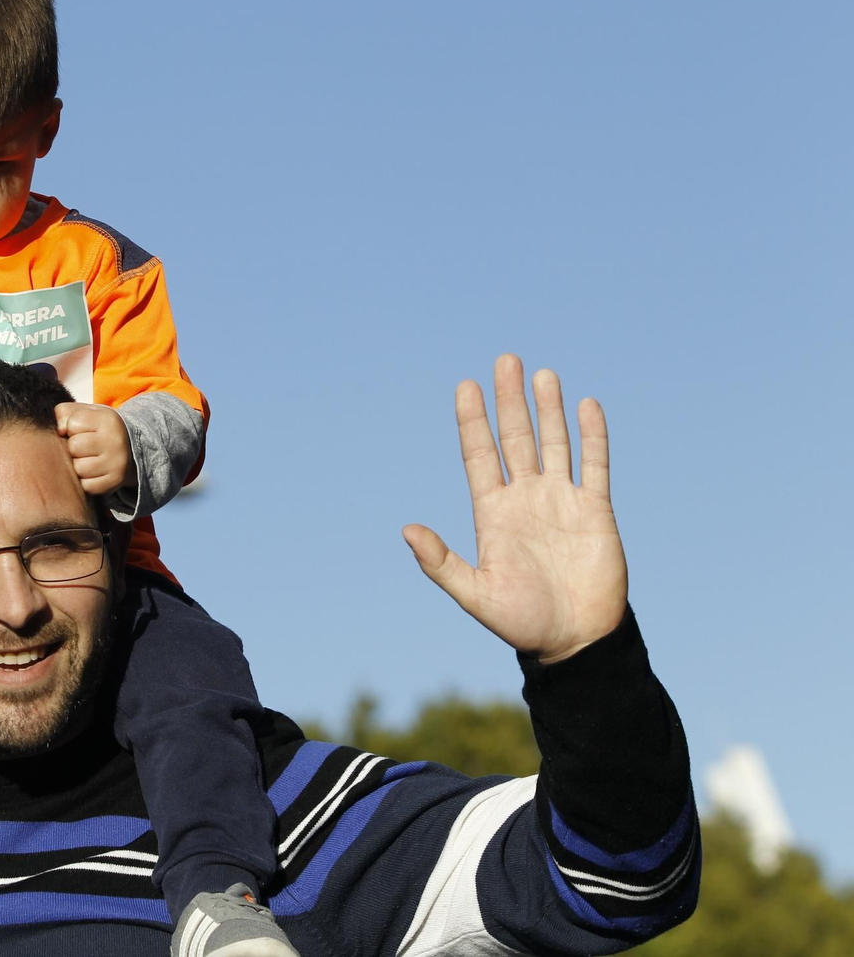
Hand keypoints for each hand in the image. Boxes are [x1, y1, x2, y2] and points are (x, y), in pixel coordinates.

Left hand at [55, 402, 135, 495]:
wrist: (129, 450)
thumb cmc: (98, 430)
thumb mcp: (85, 413)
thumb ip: (65, 413)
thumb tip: (60, 430)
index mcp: (108, 419)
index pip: (72, 423)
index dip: (71, 428)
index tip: (82, 430)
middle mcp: (115, 441)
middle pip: (74, 447)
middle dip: (74, 448)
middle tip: (85, 447)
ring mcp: (117, 464)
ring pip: (78, 469)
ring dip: (78, 466)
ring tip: (89, 459)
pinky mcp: (114, 482)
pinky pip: (86, 486)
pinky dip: (85, 481)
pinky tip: (94, 472)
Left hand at [403, 355, 627, 663]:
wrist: (575, 641)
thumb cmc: (522, 622)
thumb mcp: (474, 594)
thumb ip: (441, 562)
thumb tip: (406, 530)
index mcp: (493, 513)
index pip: (480, 455)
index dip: (473, 422)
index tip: (465, 387)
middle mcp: (525, 499)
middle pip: (515, 438)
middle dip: (509, 401)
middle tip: (505, 360)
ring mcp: (561, 501)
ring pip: (553, 443)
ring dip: (548, 409)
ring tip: (541, 373)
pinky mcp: (595, 510)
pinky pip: (595, 465)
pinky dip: (592, 436)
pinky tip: (586, 404)